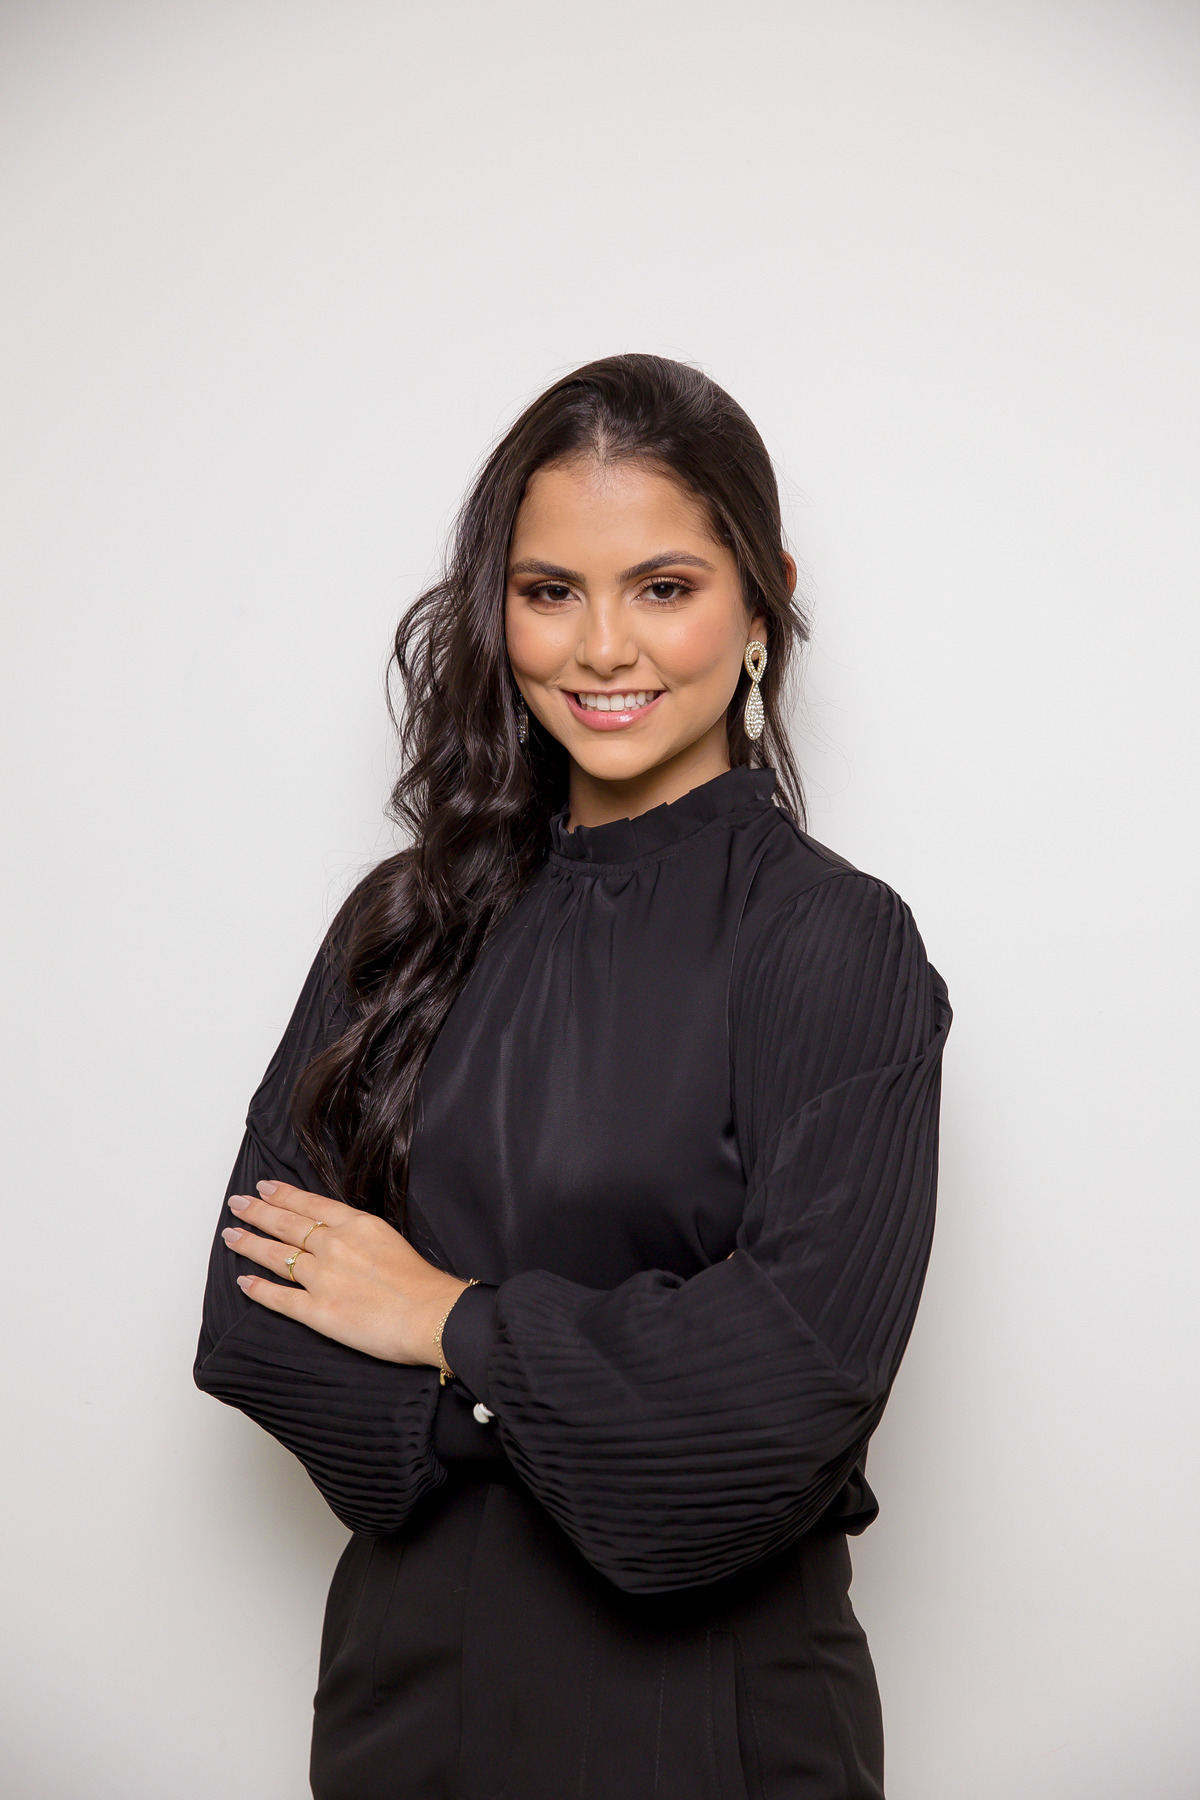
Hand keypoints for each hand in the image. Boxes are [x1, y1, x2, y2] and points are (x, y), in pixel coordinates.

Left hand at [221, 1180, 469, 1365]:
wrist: (431, 1314)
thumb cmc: (420, 1281)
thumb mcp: (389, 1237)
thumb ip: (360, 1234)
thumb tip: (338, 1232)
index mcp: (354, 1225)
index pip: (309, 1205)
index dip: (282, 1195)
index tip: (263, 1188)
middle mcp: (333, 1246)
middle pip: (286, 1225)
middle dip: (257, 1212)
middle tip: (236, 1204)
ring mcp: (322, 1278)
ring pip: (276, 1256)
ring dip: (250, 1244)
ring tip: (231, 1235)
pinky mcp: (318, 1311)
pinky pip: (280, 1298)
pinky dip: (259, 1289)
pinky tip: (244, 1282)